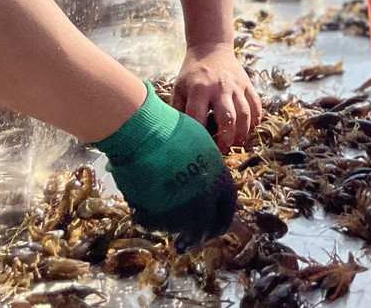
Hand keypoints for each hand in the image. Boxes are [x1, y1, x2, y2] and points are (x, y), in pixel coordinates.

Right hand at [94, 87, 239, 247]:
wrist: (143, 131)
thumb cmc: (171, 130)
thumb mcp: (201, 145)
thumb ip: (207, 167)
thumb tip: (207, 181)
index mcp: (217, 175)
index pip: (227, 206)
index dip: (222, 219)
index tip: (215, 227)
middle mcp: (203, 194)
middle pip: (205, 225)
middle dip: (199, 235)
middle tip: (191, 240)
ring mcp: (179, 204)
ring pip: (180, 227)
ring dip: (175, 228)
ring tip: (166, 221)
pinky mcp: (155, 211)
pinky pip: (155, 224)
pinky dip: (153, 222)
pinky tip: (148, 212)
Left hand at [173, 43, 260, 151]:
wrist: (211, 47)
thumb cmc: (191, 73)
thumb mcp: (179, 88)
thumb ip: (177, 110)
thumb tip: (176, 135)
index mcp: (199, 89)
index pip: (198, 117)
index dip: (199, 136)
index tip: (200, 149)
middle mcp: (219, 87)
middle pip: (227, 118)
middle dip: (227, 139)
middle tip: (223, 152)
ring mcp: (236, 85)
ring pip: (245, 113)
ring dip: (243, 132)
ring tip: (238, 144)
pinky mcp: (247, 83)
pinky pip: (256, 103)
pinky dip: (256, 118)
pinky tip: (252, 129)